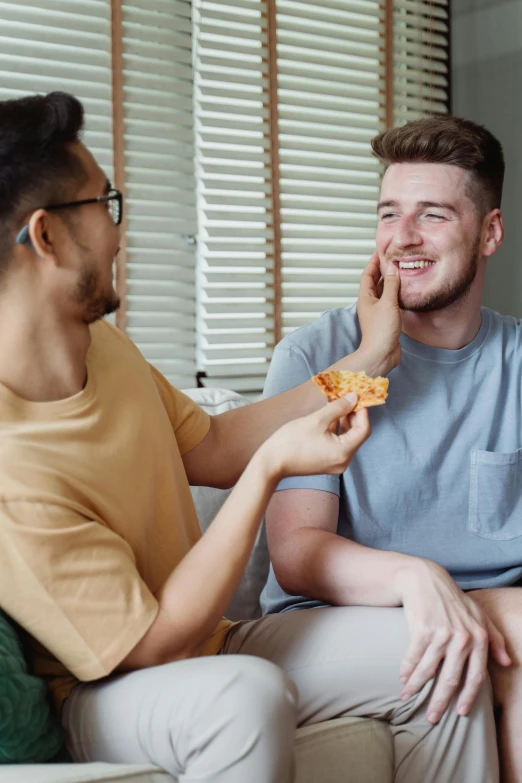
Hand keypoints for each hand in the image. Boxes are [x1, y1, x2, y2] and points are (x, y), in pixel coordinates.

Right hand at [260, 394, 370, 480]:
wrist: (271, 462)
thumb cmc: (292, 441)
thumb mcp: (317, 420)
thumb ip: (338, 408)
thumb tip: (354, 397)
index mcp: (344, 452)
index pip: (363, 429)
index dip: (362, 411)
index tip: (357, 396)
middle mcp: (343, 460)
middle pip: (356, 434)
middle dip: (353, 414)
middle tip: (347, 397)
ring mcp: (335, 463)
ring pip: (346, 438)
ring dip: (343, 421)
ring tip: (337, 403)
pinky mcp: (326, 462)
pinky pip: (337, 444)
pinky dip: (335, 430)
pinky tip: (329, 416)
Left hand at [356, 252, 401, 375]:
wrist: (381, 354)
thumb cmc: (380, 331)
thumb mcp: (388, 303)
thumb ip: (391, 285)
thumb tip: (393, 269)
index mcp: (365, 297)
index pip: (367, 274)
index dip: (373, 262)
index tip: (381, 251)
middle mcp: (370, 303)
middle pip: (375, 282)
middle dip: (383, 270)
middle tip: (394, 259)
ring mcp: (377, 312)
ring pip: (384, 292)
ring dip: (391, 282)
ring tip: (401, 272)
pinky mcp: (386, 319)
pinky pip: (390, 302)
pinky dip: (396, 295)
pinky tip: (405, 292)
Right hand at [397, 560, 510, 723]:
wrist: (426, 579)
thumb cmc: (453, 600)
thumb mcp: (479, 616)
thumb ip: (495, 640)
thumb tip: (507, 663)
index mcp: (479, 638)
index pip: (475, 677)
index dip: (467, 697)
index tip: (459, 713)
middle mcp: (463, 638)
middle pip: (451, 680)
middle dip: (440, 702)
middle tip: (432, 718)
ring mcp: (442, 634)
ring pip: (429, 671)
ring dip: (416, 688)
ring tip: (407, 697)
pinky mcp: (422, 630)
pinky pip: (413, 658)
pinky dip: (406, 671)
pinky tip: (402, 679)